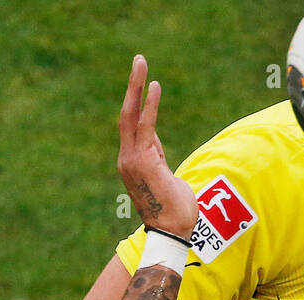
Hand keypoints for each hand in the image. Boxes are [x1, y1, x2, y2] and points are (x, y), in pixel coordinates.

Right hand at [117, 54, 197, 238]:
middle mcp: (128, 159)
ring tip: (140, 63)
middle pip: (126, 115)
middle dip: (132, 87)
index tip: (147, 84)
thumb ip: (162, 164)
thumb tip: (160, 152)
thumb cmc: (176, 214)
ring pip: (131, 116)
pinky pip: (145, 127)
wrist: (172, 234)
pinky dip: (150, 106)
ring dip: (136, 87)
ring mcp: (132, 160)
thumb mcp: (170, 182)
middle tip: (139, 60)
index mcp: (133, 164)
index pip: (137, 128)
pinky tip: (154, 86)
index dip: (143, 105)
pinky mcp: (142, 161)